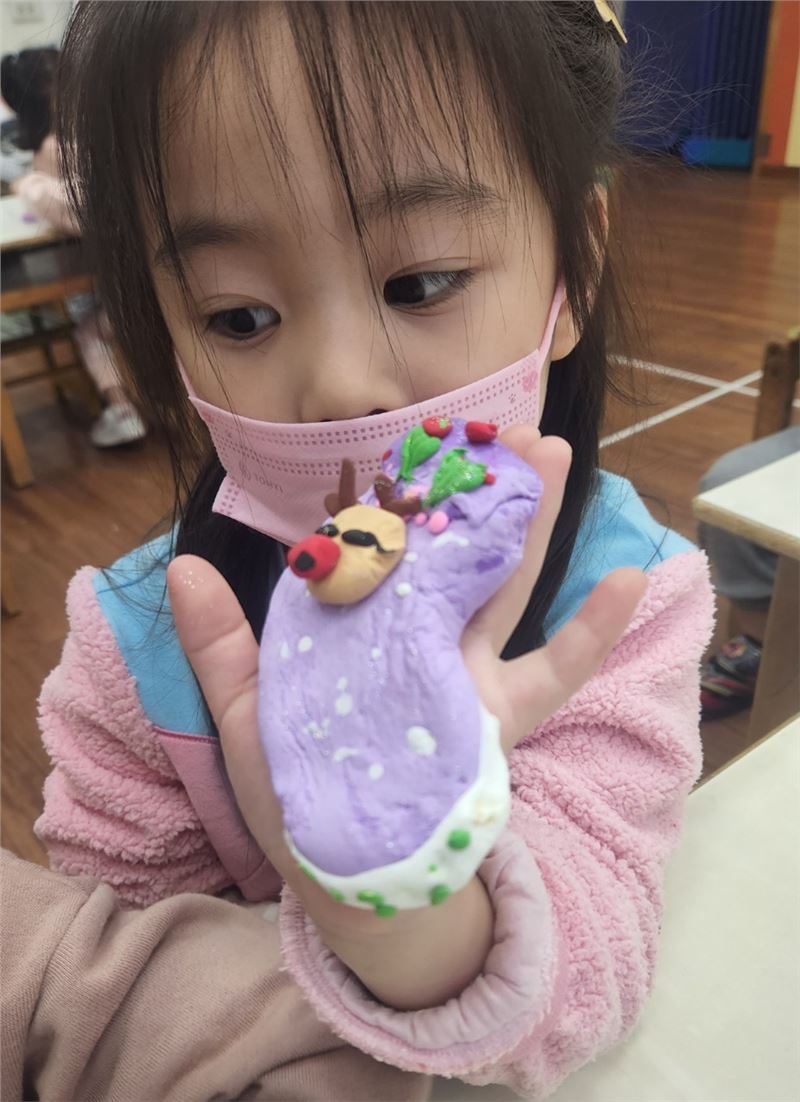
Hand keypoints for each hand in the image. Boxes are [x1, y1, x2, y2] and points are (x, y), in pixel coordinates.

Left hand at [167, 430, 645, 910]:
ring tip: (552, 459)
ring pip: (506, 585)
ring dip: (530, 525)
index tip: (418, 443)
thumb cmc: (295, 789)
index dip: (403, 497)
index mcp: (367, 632)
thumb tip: (181, 566)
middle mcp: (423, 643)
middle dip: (479, 491)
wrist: (341, 869)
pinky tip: (627, 580)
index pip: (386, 549)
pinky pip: (557, 670)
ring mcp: (469, 675)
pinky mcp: (503, 719)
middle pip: (456, 552)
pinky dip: (593, 630)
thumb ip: (219, 644)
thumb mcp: (245, 712)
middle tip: (505, 428)